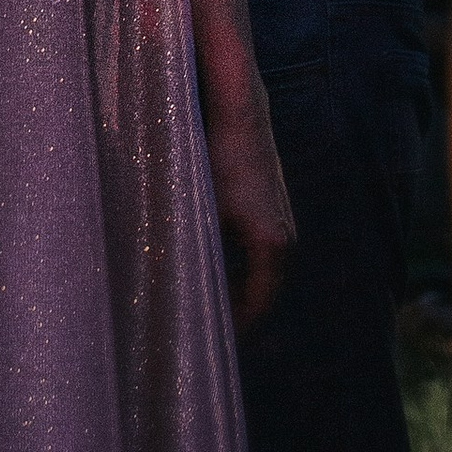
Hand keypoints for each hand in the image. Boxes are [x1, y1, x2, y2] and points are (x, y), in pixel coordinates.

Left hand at [205, 71, 296, 332]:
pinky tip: (211, 271)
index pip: (256, 307)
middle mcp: (285, 238)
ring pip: (259, 273)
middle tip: (195, 330)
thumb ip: (189, 254)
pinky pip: (258, 254)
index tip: (202, 343)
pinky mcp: (273, 208)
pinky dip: (238, 268)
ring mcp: (282, 222)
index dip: (231, 329)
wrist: (237, 108)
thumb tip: (166, 294)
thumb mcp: (197, 211)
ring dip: (234, 289)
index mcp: (273, 246)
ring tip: (200, 305)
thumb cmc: (212, 157)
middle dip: (231, 313)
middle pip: (260, 293)